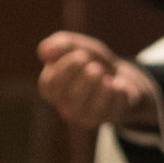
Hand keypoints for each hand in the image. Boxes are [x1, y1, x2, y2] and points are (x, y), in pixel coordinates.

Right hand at [37, 32, 157, 129]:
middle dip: (84, 78)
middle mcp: (66, 107)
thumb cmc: (90, 60)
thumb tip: (44, 52)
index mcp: (52, 89)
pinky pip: (112, 109)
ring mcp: (88, 116)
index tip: (81, 55)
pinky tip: (117, 83)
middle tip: (94, 65)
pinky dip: (116, 92)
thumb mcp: (76, 45)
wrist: (118, 74)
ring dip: (99, 85)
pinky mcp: (109, 118)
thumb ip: (60, 44)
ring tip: (104, 73)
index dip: (66, 69)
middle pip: (71, 98)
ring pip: (91, 108)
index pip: (50, 85)